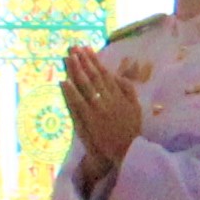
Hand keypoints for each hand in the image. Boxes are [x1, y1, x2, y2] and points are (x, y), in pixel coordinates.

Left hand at [58, 48, 142, 178]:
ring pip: (85, 86)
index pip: (104, 73)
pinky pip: (78, 104)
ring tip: (68, 58)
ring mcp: (98, 109)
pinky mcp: (90, 120)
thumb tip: (118, 75)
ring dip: (76, 71)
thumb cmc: (131, 131)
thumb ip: (128, 90)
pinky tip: (63, 81)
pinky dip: (71, 92)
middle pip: (93, 76)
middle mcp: (108, 99)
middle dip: (83, 61)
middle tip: (74, 48)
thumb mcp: (136, 108)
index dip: (95, 60)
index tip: (86, 49)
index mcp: (119, 95)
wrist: (128, 151)